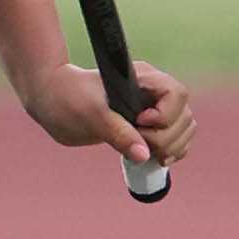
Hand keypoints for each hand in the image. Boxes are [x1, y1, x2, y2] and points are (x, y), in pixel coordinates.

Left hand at [25, 60, 195, 165]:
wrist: (53, 100)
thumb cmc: (67, 99)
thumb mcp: (90, 116)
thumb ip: (118, 134)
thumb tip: (144, 155)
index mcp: (142, 79)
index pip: (176, 94)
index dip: (165, 114)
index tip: (140, 123)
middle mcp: (152, 92)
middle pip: (184, 115)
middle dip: (168, 137)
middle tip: (139, 145)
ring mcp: (153, 108)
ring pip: (185, 127)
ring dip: (173, 146)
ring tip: (149, 155)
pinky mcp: (149, 125)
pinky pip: (177, 138)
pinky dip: (173, 151)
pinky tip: (156, 159)